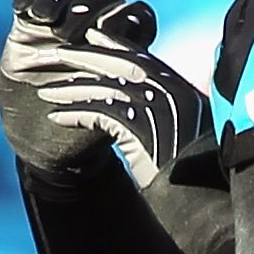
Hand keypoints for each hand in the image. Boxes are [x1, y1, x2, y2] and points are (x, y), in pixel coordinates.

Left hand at [0, 0, 231, 253]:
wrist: (209, 211)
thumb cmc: (201, 183)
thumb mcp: (190, 140)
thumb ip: (172, 114)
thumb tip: (146, 106)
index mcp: (182, 89)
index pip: (138, 56)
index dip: (106, 46)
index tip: (82, 42)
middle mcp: (170, 92)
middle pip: (114, 61)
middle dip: (77, 57)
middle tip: (50, 56)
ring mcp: (156, 109)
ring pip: (100, 85)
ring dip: (68, 88)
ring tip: (44, 92)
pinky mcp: (140, 131)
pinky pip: (97, 113)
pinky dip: (74, 115)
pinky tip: (56, 118)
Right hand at [0, 0, 123, 172]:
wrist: (43, 138)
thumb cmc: (85, 133)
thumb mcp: (109, 118)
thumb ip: (126, 97)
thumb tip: (141, 86)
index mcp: (125, 46)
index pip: (138, 15)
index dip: (131, 19)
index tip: (121, 32)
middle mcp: (96, 25)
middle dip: (94, 5)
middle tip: (78, 24)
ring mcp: (62, 19)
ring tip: (50, 17)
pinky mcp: (29, 20)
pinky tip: (30, 12)